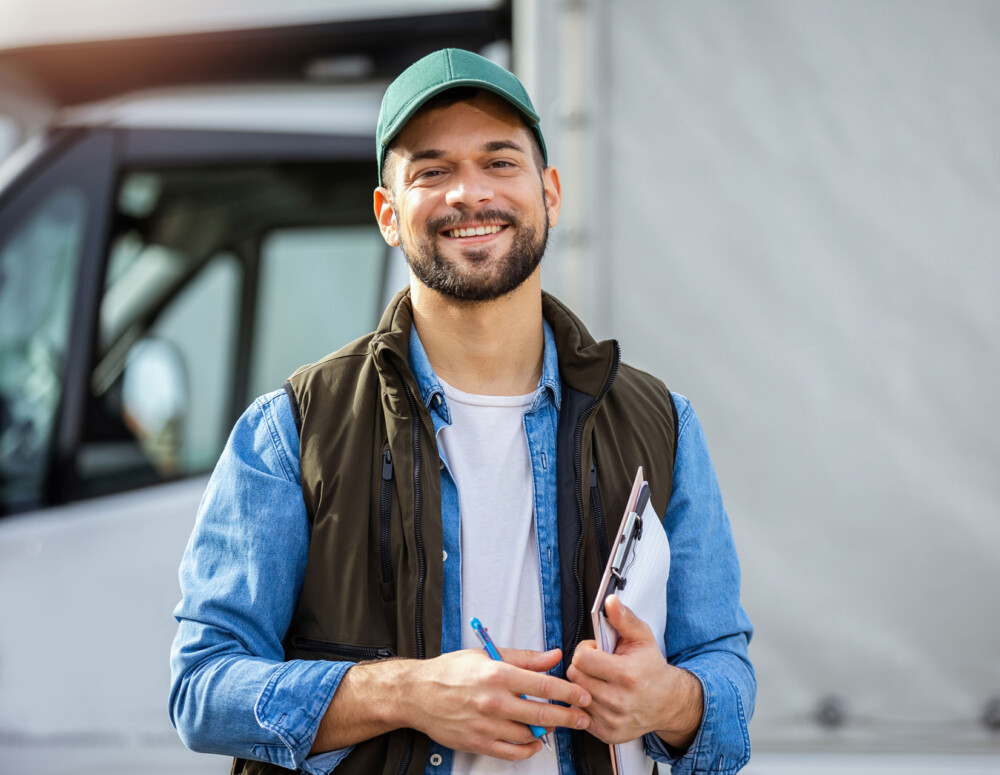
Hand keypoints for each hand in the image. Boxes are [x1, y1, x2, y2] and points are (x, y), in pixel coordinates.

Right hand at [401, 647, 591, 760]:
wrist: (418, 693)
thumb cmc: (450, 672)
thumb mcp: (488, 654)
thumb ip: (525, 658)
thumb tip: (552, 656)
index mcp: (497, 675)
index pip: (543, 685)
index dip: (568, 692)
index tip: (582, 695)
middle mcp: (493, 701)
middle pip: (542, 713)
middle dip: (568, 716)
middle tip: (582, 717)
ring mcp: (486, 725)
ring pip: (529, 734)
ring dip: (547, 731)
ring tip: (553, 724)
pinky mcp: (478, 742)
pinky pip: (512, 752)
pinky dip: (528, 749)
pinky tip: (534, 741)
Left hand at [567, 595, 702, 748]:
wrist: (667, 702)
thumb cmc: (651, 668)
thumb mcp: (642, 637)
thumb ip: (623, 618)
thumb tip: (609, 601)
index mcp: (626, 675)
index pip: (582, 659)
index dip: (586, 650)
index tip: (596, 650)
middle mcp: (618, 700)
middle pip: (574, 676)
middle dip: (582, 666)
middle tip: (597, 665)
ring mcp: (612, 720)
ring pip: (575, 695)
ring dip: (583, 685)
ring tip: (600, 680)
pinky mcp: (607, 733)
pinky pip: (579, 713)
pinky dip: (585, 703)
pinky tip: (599, 696)